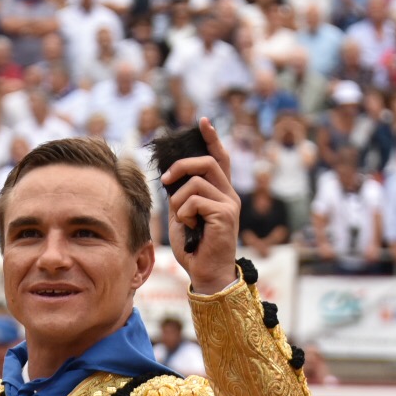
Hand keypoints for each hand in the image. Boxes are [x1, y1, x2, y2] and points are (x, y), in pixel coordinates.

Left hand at [162, 117, 240, 293]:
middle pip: (206, 162)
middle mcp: (229, 195)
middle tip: (165, 180)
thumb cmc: (194, 248)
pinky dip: (184, 214)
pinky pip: (195, 201)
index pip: (219, 158)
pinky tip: (190, 228)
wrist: (206, 273)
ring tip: (183, 219)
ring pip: (196, 183)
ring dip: (179, 201)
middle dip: (180, 166)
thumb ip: (182, 195)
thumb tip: (171, 176)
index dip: (212, 138)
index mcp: (221, 193)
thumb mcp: (184, 215)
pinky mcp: (225, 215)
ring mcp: (229, 204)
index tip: (203, 121)